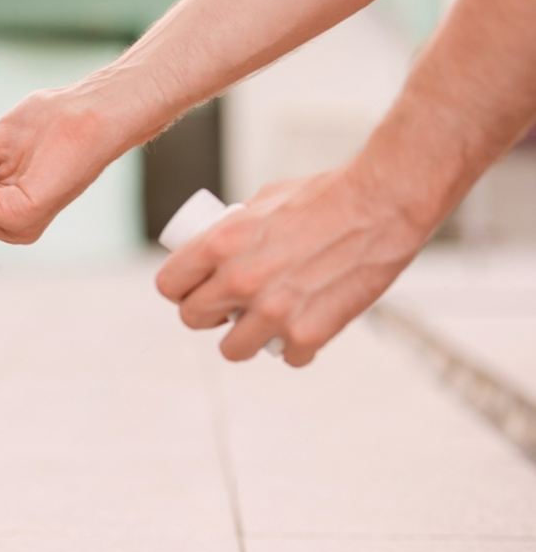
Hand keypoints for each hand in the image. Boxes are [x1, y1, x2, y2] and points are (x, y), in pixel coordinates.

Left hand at [155, 160, 429, 366]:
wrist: (383, 204)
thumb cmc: (327, 194)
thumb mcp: (263, 202)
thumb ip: (234, 230)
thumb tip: (216, 251)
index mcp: (220, 243)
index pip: (169, 284)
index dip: (180, 289)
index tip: (193, 290)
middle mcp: (239, 280)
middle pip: (192, 319)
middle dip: (208, 314)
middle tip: (227, 307)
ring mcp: (273, 311)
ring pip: (232, 349)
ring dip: (245, 338)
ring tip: (263, 323)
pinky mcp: (308, 333)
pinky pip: (286, 357)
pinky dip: (296, 346)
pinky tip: (305, 325)